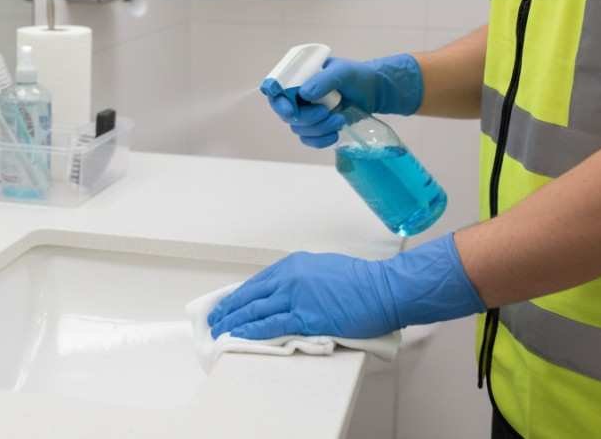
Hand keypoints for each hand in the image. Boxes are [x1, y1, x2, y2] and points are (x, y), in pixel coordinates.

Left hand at [208, 233, 484, 339]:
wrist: (384, 289)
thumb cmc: (362, 281)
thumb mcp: (324, 269)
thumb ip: (302, 279)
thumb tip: (288, 293)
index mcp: (293, 264)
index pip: (257, 282)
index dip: (239, 296)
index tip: (227, 304)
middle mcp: (289, 277)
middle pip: (251, 295)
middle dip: (230, 309)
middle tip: (216, 320)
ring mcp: (296, 296)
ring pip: (256, 310)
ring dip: (235, 322)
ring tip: (221, 331)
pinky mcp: (305, 316)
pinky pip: (271, 325)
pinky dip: (252, 331)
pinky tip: (239, 336)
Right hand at [267, 53, 422, 148]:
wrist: (373, 92)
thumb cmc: (356, 76)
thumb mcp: (342, 72)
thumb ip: (324, 80)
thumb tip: (304, 94)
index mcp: (297, 79)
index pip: (274, 90)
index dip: (277, 102)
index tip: (292, 112)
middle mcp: (296, 97)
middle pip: (286, 114)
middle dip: (306, 118)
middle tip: (326, 112)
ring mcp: (305, 114)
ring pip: (299, 129)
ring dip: (319, 129)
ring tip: (340, 119)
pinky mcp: (316, 129)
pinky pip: (309, 140)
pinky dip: (321, 141)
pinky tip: (335, 135)